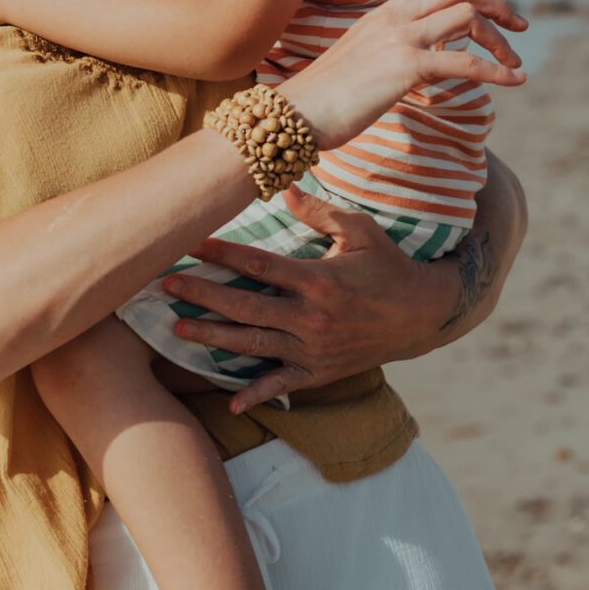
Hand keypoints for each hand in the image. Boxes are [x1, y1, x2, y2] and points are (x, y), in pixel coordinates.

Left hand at [165, 185, 498, 413]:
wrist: (422, 316)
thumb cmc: (388, 266)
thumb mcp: (361, 231)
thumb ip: (321, 211)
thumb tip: (285, 186)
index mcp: (318, 280)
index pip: (259, 264)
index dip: (222, 254)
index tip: (190, 244)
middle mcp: (312, 318)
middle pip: (246, 306)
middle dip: (203, 296)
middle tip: (166, 285)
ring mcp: (313, 349)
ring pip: (254, 345)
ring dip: (214, 338)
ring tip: (178, 329)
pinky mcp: (319, 372)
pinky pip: (283, 385)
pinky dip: (257, 395)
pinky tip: (231, 403)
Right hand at [289, 0, 525, 151]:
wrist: (295, 114)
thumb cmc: (321, 98)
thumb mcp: (357, 62)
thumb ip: (383, 52)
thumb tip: (406, 64)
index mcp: (381, 15)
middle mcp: (392, 19)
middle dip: (496, 2)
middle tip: (519, 24)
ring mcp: (399, 40)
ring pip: (466, 16)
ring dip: (500, 38)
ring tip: (516, 61)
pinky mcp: (405, 68)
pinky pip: (464, 62)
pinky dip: (496, 70)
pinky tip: (514, 81)